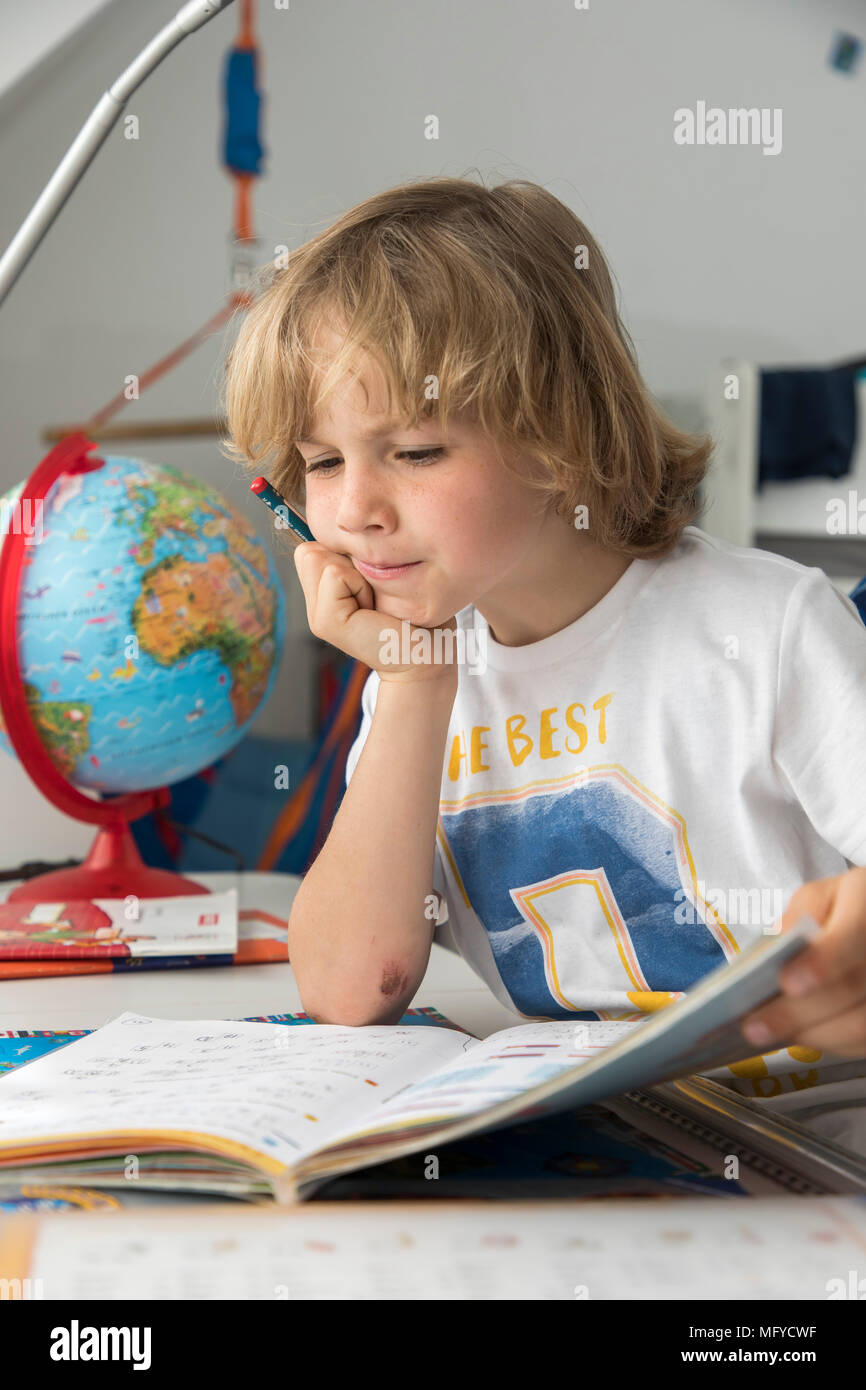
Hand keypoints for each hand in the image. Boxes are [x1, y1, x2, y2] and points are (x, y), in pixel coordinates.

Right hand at [293, 542, 458, 686]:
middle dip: (348, 560)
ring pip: (319, 558)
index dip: (346, 552)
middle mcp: (314, 604)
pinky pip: (335, 574)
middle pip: (310, 549)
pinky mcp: (325, 623)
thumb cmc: (414, 611)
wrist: (426, 653)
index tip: (372, 582)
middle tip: (374, 592)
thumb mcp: (379, 573)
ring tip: (375, 601)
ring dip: (356, 572)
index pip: (312, 545)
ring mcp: (316, 616)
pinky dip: (359, 584)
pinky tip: (373, 610)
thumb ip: (353, 555)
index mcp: (323, 591)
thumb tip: (344, 525)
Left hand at [740, 868, 865, 1057]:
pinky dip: (829, 1042)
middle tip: (755, 1027)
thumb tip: (770, 956)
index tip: (787, 983)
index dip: (821, 963)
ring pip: (860, 1026)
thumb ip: (797, 919)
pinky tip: (801, 1033)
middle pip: (851, 989)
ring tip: (768, 1032)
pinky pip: (863, 1041)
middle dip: (798, 1013)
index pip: (852, 936)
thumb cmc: (847, 907)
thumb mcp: (821, 896)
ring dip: (810, 1034)